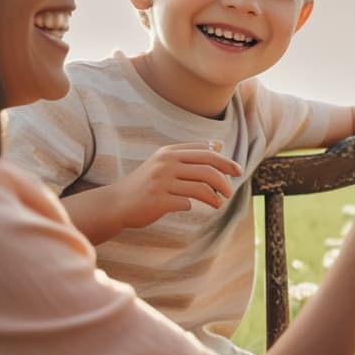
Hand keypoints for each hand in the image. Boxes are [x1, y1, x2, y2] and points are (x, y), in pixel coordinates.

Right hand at [110, 142, 243, 228]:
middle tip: (231, 191)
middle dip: (224, 180)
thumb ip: (189, 154)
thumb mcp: (164, 162)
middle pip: (207, 168)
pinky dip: (194, 205)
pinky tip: (195, 207)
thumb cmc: (146, 183)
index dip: (225, 161)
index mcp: (169, 152)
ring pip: (201, 187)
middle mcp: (166, 163)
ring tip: (219, 203)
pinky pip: (186, 203)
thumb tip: (218, 146)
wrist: (117, 203)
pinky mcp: (158, 199)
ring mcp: (161, 181)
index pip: (205, 152)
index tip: (237, 170)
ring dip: (214, 197)